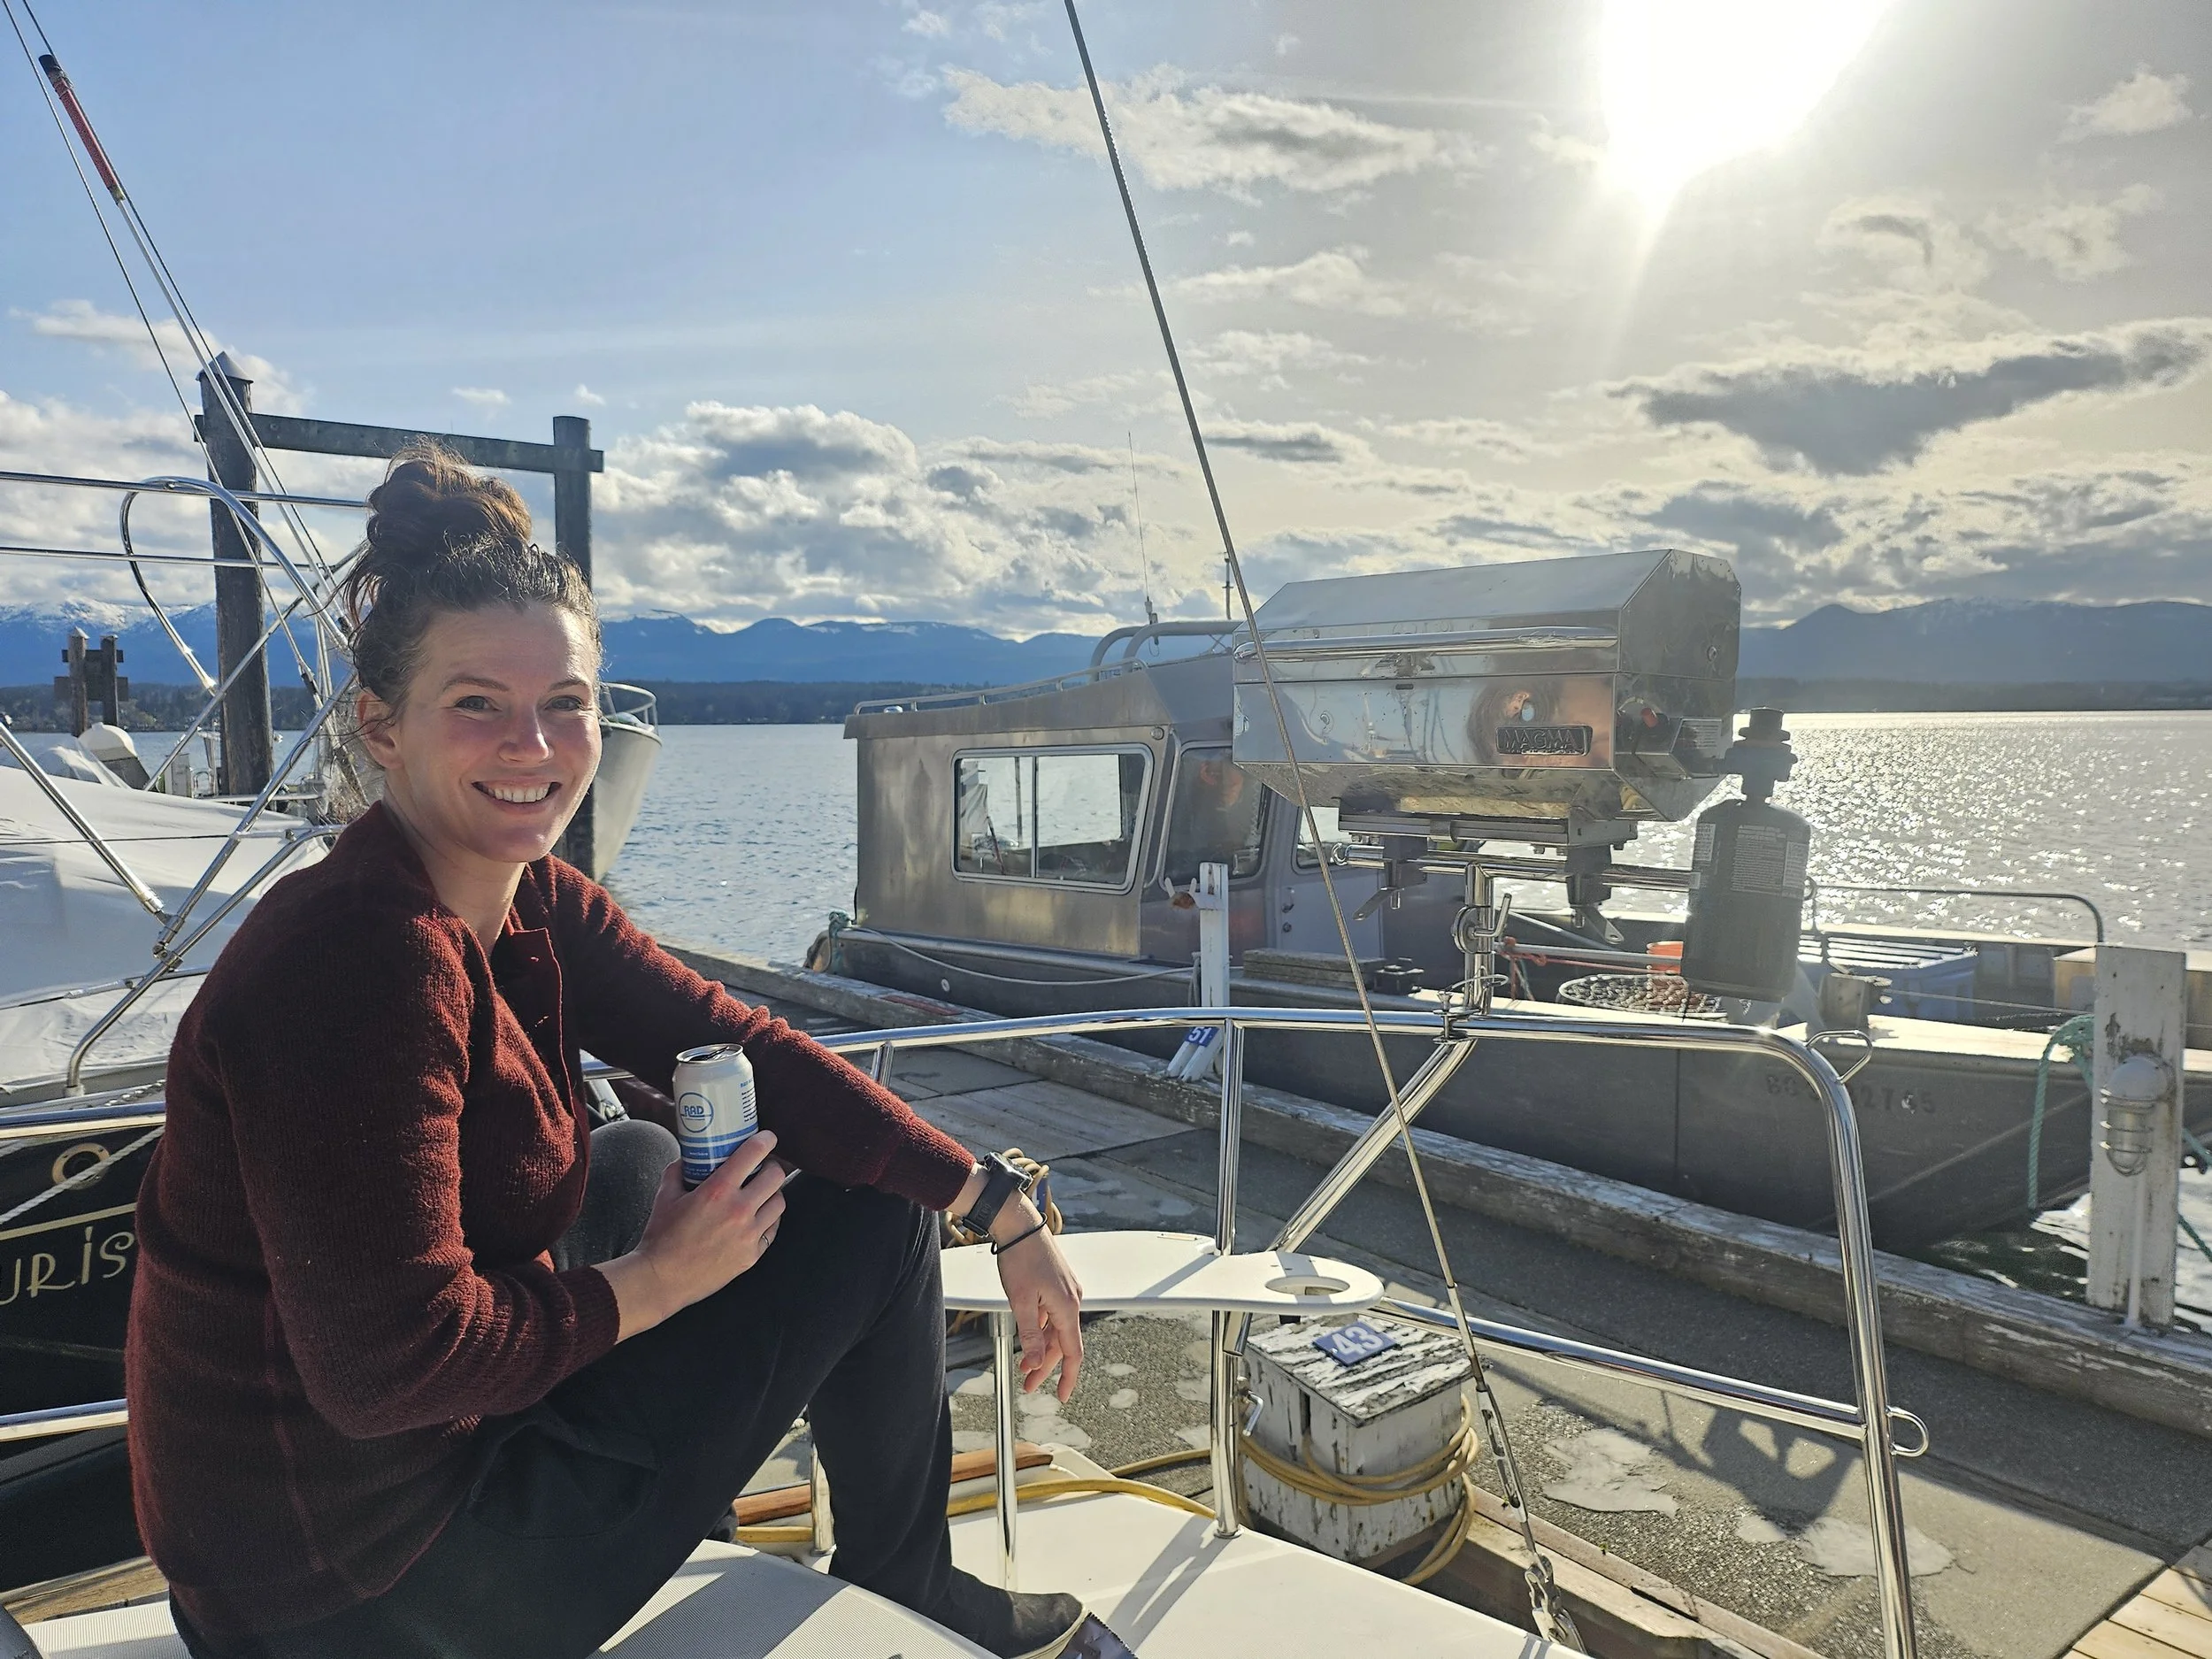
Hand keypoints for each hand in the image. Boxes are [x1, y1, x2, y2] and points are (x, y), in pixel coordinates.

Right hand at [598, 1130, 786, 1340]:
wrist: (662, 1280)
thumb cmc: (661, 1238)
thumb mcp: (665, 1196)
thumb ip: (678, 1171)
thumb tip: (688, 1158)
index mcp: (718, 1191)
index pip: (754, 1153)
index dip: (765, 1140)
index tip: (767, 1138)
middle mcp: (739, 1210)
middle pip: (775, 1175)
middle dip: (770, 1166)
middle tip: (761, 1168)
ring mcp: (748, 1234)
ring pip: (779, 1202)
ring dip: (772, 1193)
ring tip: (760, 1193)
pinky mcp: (752, 1255)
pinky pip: (772, 1229)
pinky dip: (768, 1220)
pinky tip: (756, 1218)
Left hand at [992, 1199, 1083, 1401]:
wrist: (1019, 1225)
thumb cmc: (1019, 1257)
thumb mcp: (1021, 1302)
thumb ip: (1030, 1335)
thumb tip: (1037, 1363)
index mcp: (1067, 1307)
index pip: (1073, 1351)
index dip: (1069, 1377)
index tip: (1063, 1396)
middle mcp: (1072, 1299)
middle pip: (1062, 1343)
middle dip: (1046, 1366)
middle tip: (1029, 1385)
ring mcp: (1065, 1291)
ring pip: (1056, 1329)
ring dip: (1042, 1349)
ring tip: (1024, 1365)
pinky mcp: (1057, 1283)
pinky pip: (1053, 1315)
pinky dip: (1041, 1330)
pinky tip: (1029, 1335)